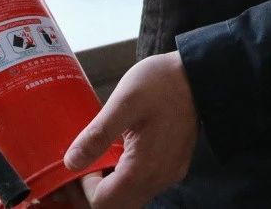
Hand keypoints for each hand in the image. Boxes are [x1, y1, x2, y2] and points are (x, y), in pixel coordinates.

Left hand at [64, 52, 198, 208]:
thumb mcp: (124, 102)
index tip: (78, 161)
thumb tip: (71, 162)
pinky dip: (124, 181)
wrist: (199, 74)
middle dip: (92, 192)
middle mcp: (158, 179)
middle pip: (116, 207)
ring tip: (95, 161)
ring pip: (130, 200)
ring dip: (109, 188)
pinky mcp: (173, 167)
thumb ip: (98, 134)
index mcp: (144, 167)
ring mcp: (168, 175)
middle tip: (80, 165)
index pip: (103, 202)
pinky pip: (143, 187)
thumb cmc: (162, 83)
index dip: (83, 187)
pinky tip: (116, 157)